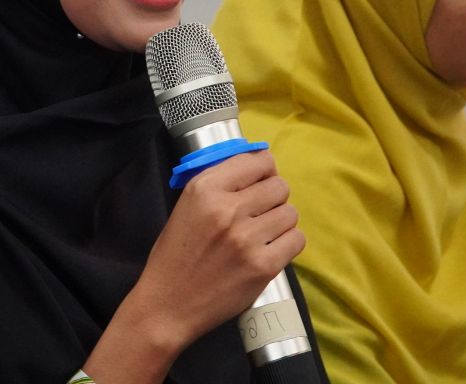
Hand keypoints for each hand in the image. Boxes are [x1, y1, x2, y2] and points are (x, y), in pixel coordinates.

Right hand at [139, 150, 304, 340]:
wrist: (169, 303)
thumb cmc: (176, 254)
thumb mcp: (187, 205)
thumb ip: (221, 183)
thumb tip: (260, 166)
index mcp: (205, 188)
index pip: (257, 161)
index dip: (264, 170)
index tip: (261, 181)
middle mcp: (228, 208)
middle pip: (279, 186)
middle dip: (273, 197)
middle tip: (261, 212)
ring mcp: (247, 238)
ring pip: (290, 213)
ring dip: (281, 222)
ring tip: (264, 233)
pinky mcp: (263, 266)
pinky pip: (296, 239)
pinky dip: (287, 243)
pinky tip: (271, 249)